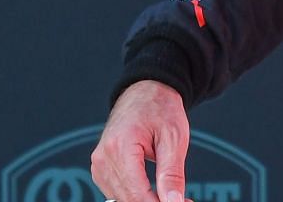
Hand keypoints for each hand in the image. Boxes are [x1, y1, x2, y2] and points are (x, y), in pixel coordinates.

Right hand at [91, 80, 190, 201]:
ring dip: (146, 201)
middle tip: (183, 200)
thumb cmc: (160, 108)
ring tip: (171, 195)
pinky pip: (117, 192)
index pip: (137, 193)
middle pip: (128, 199)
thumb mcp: (173, 138)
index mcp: (120, 147)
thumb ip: (171, 174)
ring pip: (121, 199)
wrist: (146, 91)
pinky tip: (155, 192)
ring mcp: (99, 164)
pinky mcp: (101, 168)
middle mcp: (103, 157)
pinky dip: (136, 196)